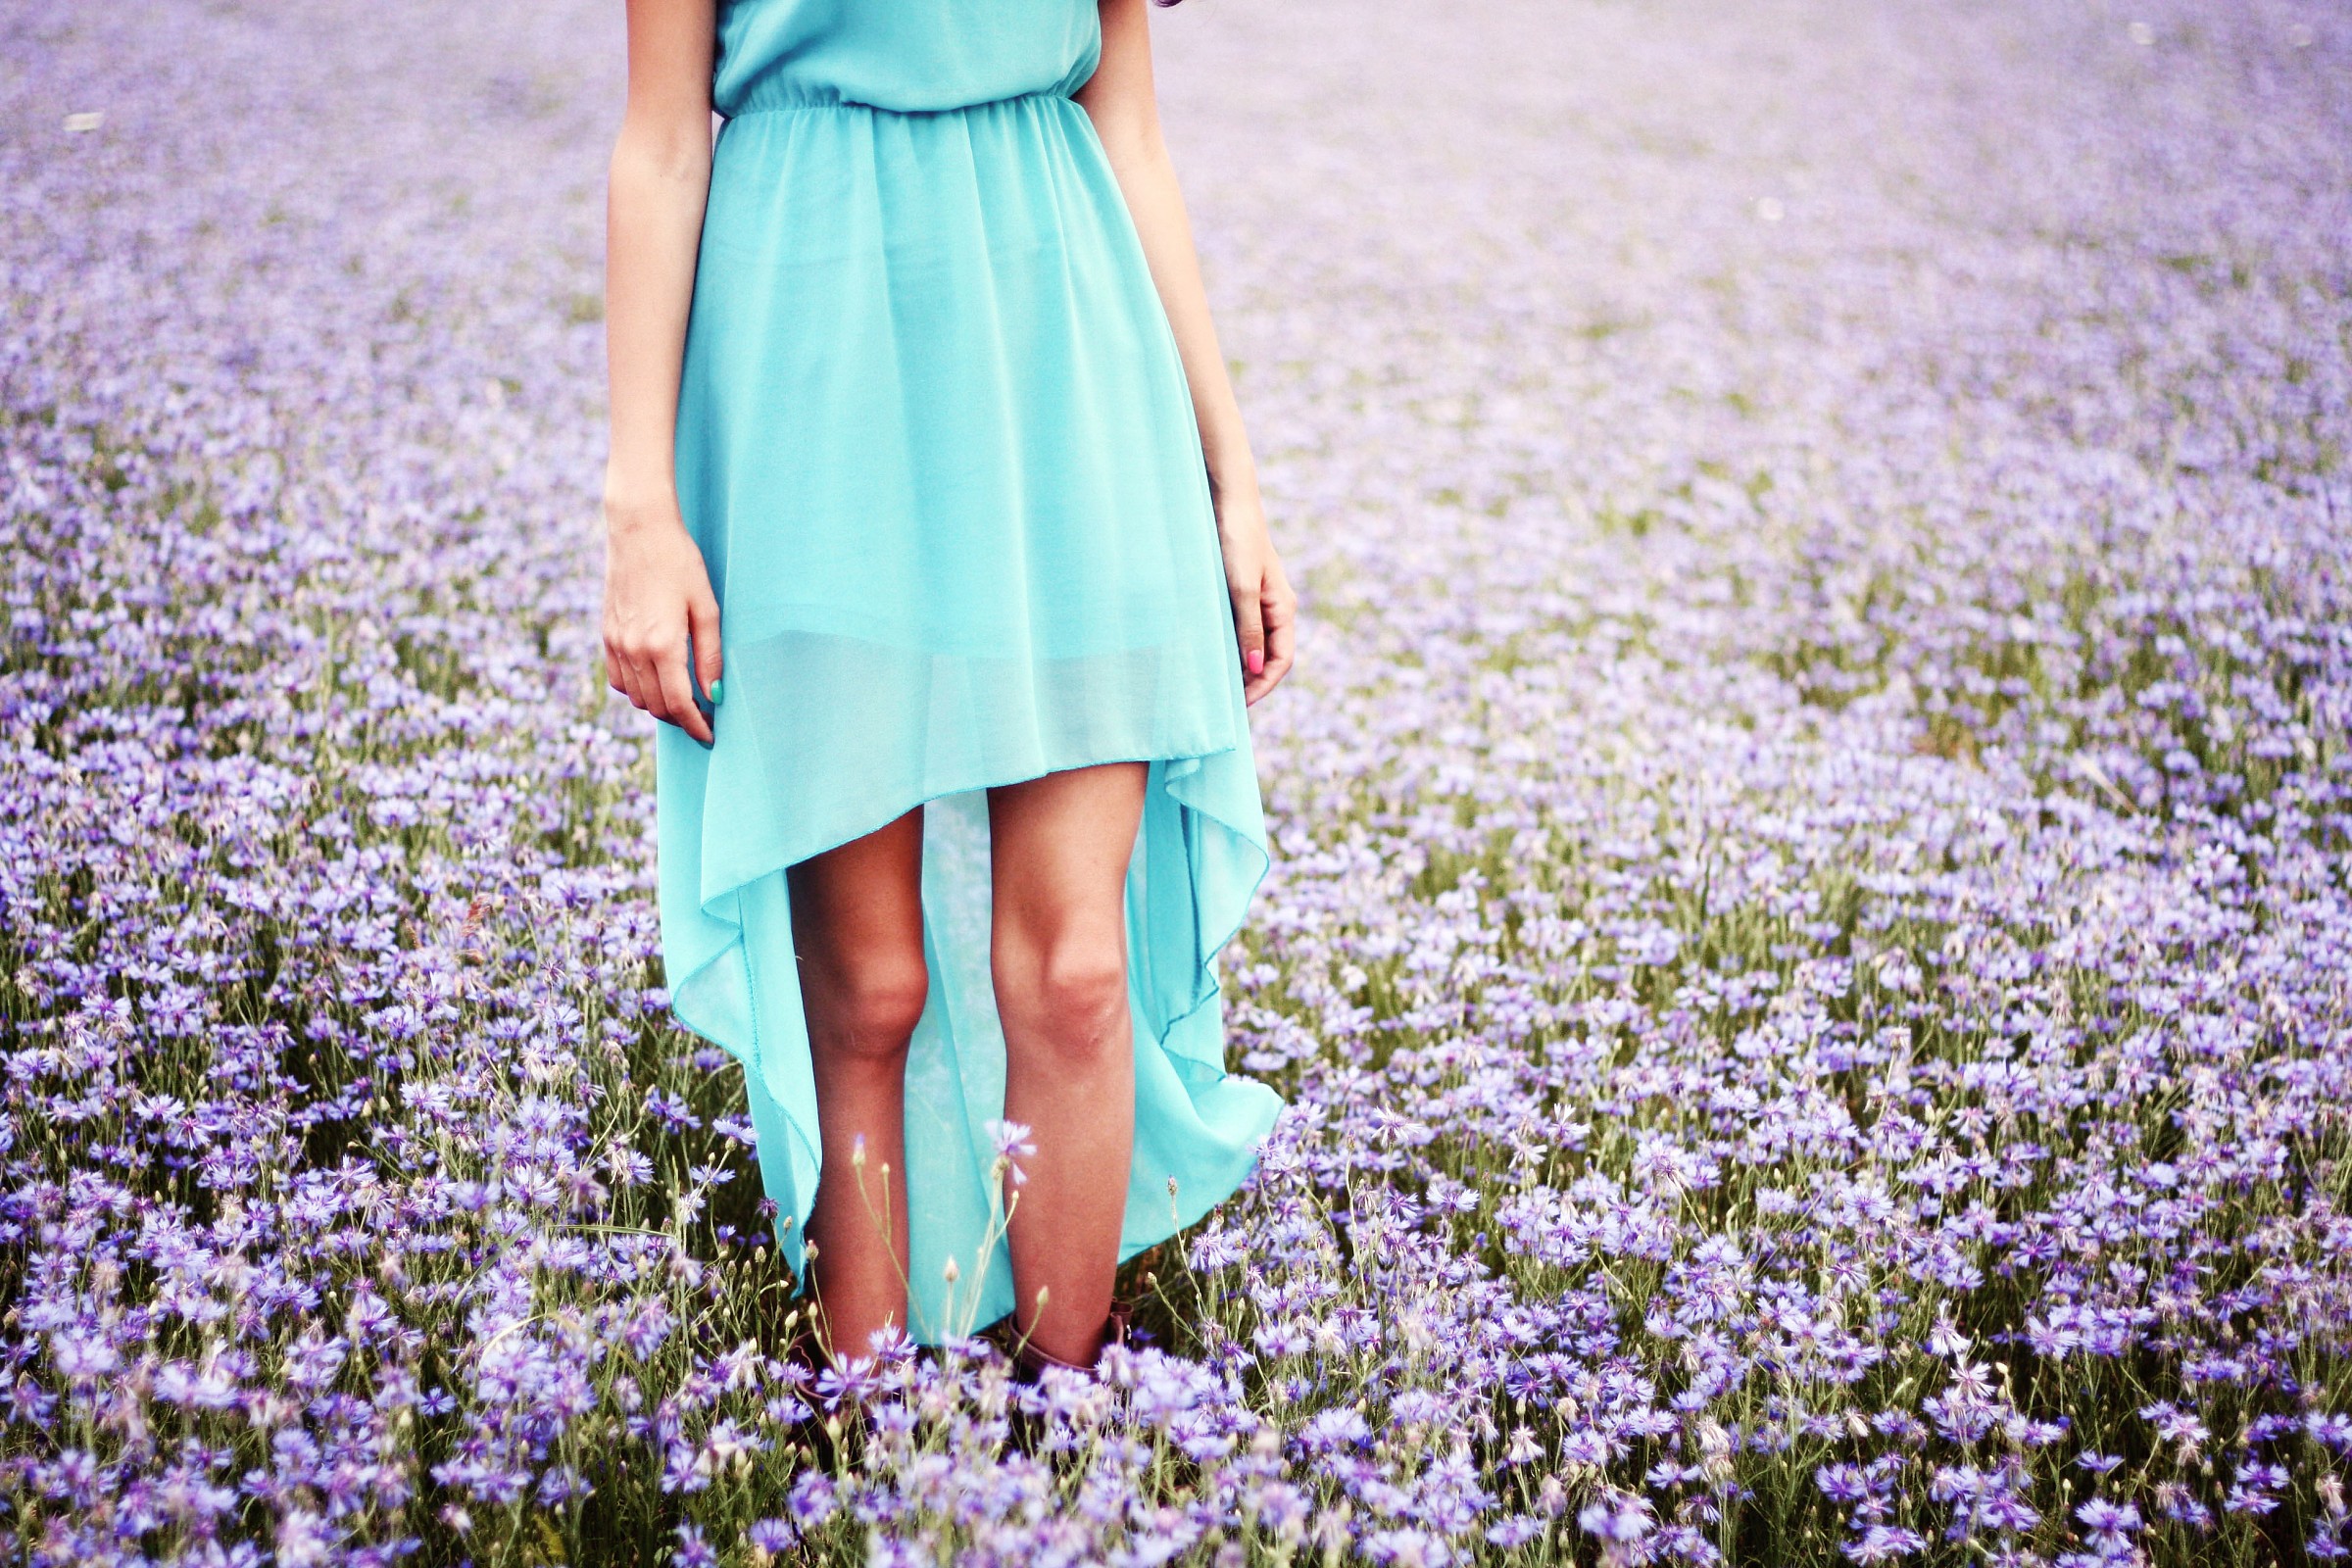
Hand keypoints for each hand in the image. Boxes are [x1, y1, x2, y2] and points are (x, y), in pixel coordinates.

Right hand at [602, 491, 721, 743]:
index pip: (678, 704)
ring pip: (636, 697)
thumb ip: (710, 654)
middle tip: (703, 717)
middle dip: (680, 719)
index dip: (695, 726)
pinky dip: (636, 689)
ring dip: (659, 706)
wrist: (638, 530)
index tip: (710, 736)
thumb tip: (714, 694)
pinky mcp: (606, 634)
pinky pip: (618, 679)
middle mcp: (634, 649)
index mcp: (662, 644)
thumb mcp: (707, 607)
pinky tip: (655, 680)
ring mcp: (616, 643)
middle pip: (656, 706)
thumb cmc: (680, 563)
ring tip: (683, 699)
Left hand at [1212, 480, 1294, 705]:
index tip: (1240, 704)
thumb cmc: (1238, 540)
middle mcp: (1275, 607)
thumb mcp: (1242, 588)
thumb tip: (1255, 667)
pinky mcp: (1243, 590)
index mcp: (1283, 609)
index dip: (1263, 685)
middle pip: (1269, 655)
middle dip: (1251, 680)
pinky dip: (1230, 644)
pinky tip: (1210, 651)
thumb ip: (1249, 628)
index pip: (1281, 660)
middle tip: (1224, 701)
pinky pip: (1240, 626)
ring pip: (1254, 642)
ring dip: (1239, 663)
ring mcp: (1260, 599)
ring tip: (1215, 681)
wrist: (1229, 501)